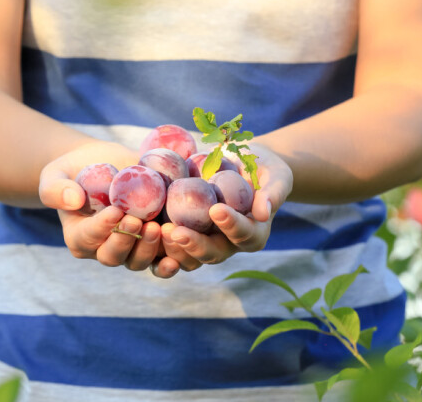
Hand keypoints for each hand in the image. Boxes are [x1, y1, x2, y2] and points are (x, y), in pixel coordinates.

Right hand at [38, 140, 164, 271]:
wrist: (103, 164)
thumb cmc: (74, 170)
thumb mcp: (55, 174)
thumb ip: (56, 188)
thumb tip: (73, 200)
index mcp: (78, 237)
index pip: (87, 238)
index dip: (101, 228)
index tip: (114, 211)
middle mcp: (102, 249)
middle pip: (113, 257)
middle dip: (125, 241)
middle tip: (136, 220)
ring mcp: (129, 249)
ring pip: (137, 261)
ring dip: (149, 249)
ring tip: (158, 228)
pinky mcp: (151, 243)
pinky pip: (160, 261)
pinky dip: (169, 261)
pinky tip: (177, 256)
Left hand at [156, 143, 293, 276]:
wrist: (240, 165)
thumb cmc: (262, 168)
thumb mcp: (275, 174)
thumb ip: (273, 191)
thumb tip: (263, 212)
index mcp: (254, 233)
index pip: (245, 236)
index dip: (232, 226)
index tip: (217, 209)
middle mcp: (229, 244)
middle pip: (213, 254)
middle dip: (195, 244)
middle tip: (175, 231)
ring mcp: (206, 241)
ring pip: (190, 257)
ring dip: (173, 248)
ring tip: (158, 230)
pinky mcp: (187, 234)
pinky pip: (172, 247)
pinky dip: (159, 245)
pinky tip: (145, 230)